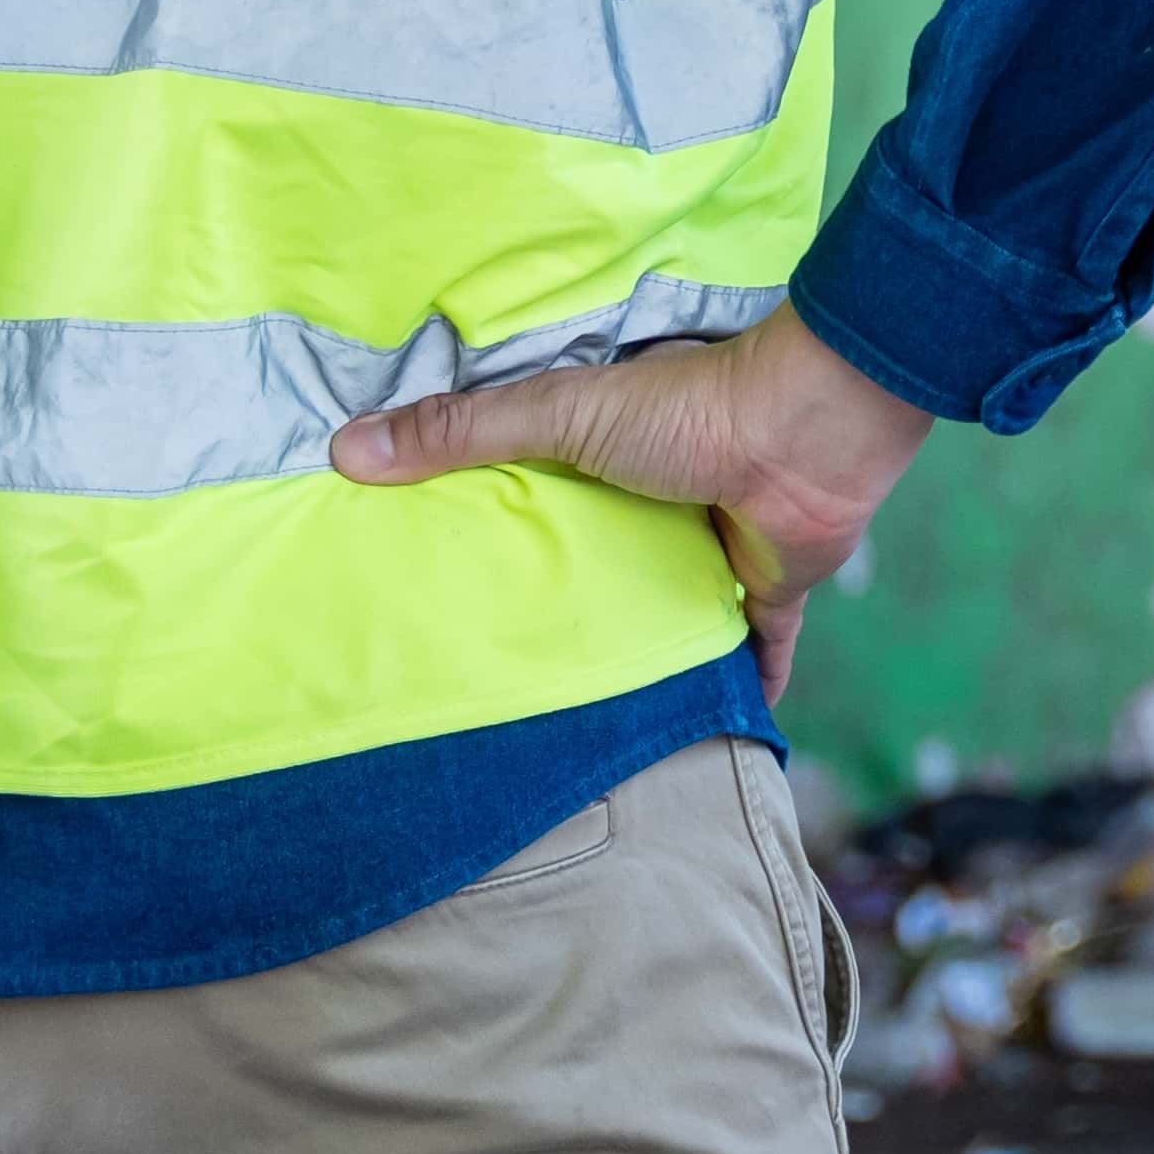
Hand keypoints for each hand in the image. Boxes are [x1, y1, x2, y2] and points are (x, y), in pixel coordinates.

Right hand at [330, 311, 931, 697]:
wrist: (809, 433)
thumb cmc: (687, 411)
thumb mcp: (559, 412)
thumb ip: (462, 432)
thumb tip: (343, 450)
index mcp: (613, 457)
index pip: (549, 503)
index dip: (507, 538)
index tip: (454, 589)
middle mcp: (665, 507)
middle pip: (609, 568)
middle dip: (575, 611)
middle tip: (510, 678)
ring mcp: (719, 552)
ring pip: (673, 617)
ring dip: (646, 657)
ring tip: (587, 722)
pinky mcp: (768, 593)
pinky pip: (751, 657)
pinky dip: (736, 693)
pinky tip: (704, 743)